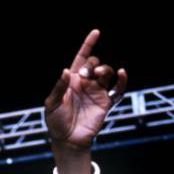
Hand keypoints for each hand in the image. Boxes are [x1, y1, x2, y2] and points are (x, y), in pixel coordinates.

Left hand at [44, 29, 126, 148]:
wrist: (67, 140)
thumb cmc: (56, 123)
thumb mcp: (51, 104)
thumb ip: (59, 88)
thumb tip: (66, 71)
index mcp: (72, 81)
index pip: (81, 58)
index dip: (88, 45)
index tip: (96, 33)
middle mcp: (85, 84)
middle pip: (95, 64)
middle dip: (91, 65)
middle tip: (84, 75)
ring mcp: (96, 92)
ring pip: (107, 72)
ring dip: (105, 69)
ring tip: (99, 75)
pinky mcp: (105, 103)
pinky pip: (117, 88)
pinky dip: (121, 80)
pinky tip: (121, 74)